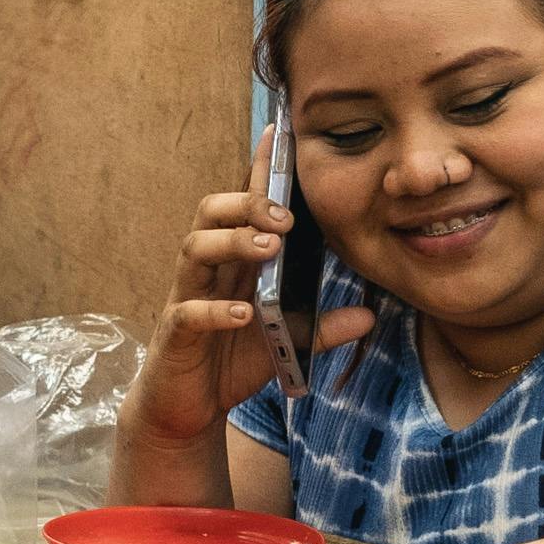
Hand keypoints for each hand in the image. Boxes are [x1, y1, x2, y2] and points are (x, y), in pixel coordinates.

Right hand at [124, 183, 374, 455]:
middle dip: (248, 205)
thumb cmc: (232, 362)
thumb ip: (323, 327)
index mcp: (234, 262)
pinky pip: (187, 311)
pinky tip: (242, 314)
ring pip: (194, 249)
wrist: (187, 409)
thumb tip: (369, 314)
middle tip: (286, 218)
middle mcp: (208, 270)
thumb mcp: (286, 342)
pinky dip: (215, 310)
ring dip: (232, 242)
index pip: (243, 206)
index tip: (278, 135)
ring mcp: (186, 297)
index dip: (258, 170)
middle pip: (211, 212)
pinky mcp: (175, 332)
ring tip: (268, 249)